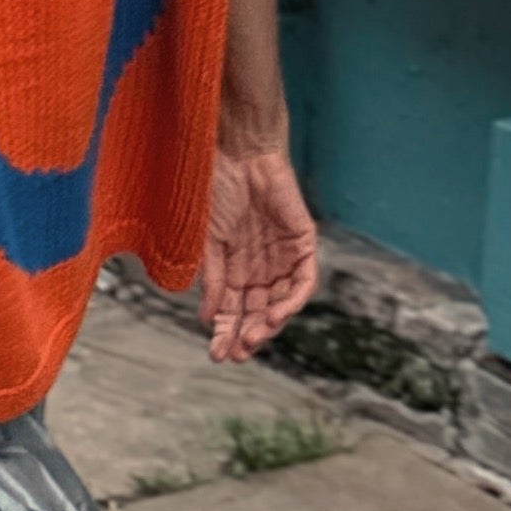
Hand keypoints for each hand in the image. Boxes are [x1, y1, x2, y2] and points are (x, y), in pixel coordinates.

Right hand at [200, 146, 317, 362]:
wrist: (239, 155)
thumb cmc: (217, 191)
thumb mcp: (208, 242)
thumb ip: (212, 279)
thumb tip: (206, 318)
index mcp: (235, 267)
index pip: (233, 309)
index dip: (226, 332)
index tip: (216, 354)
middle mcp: (261, 267)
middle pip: (257, 312)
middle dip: (246, 334)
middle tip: (236, 353)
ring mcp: (284, 258)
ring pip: (280, 303)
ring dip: (268, 324)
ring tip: (252, 338)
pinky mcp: (304, 244)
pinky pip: (303, 282)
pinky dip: (291, 301)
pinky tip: (274, 316)